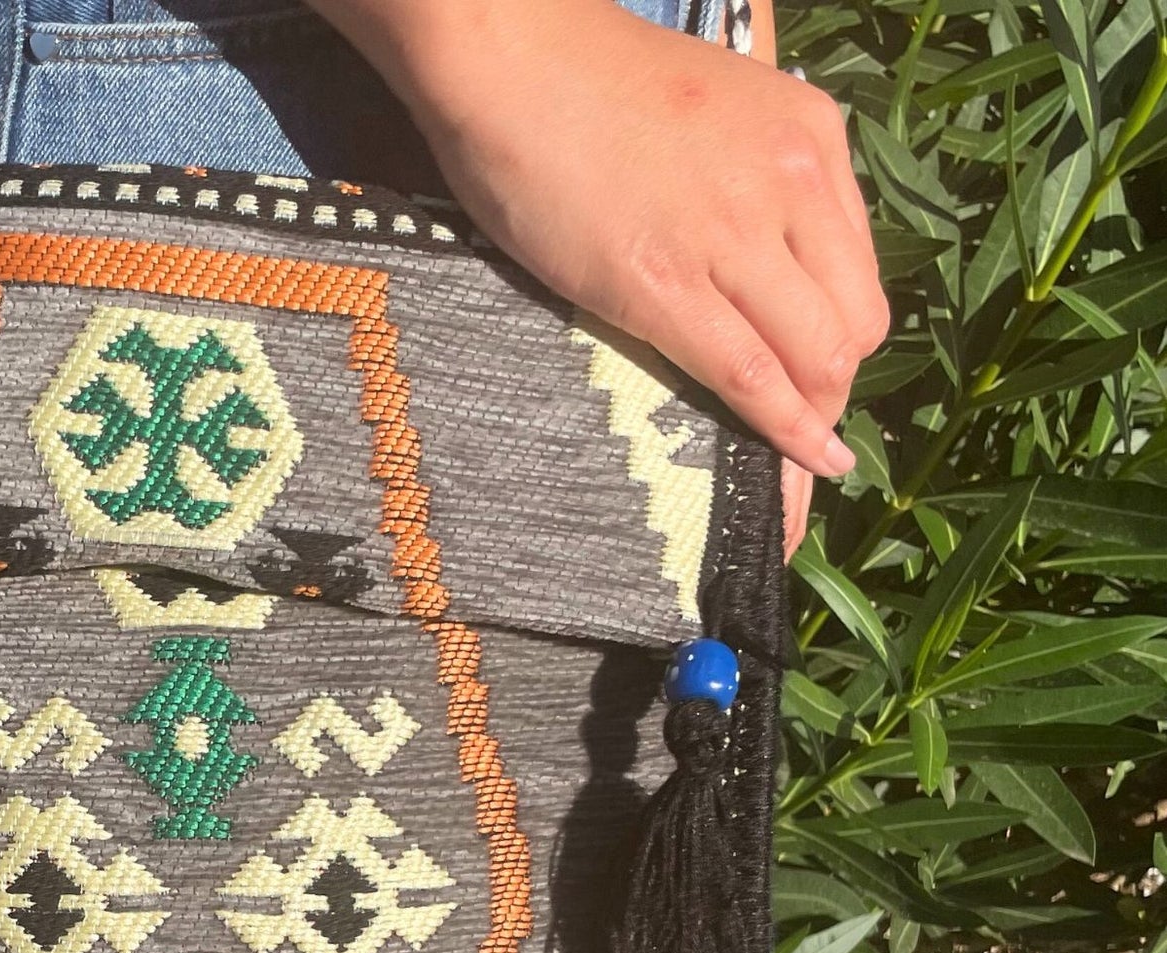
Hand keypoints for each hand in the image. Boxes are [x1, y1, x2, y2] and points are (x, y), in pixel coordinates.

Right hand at [308, 0, 886, 541]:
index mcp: (809, 138)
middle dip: (832, 396)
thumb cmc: (586, 84)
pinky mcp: (664, 285)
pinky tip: (796, 474)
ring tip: (794, 476)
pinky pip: (749, 376)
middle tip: (800, 442)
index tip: (826, 397)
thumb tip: (756, 264)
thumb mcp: (715, 112)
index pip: (860, 272)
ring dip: (808, 427)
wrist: (511, 57)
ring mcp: (732, 235)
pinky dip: (780, 435)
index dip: (844, 349)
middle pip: (850, 325)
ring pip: (813, 358)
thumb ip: (753, 179)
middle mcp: (790, 185)